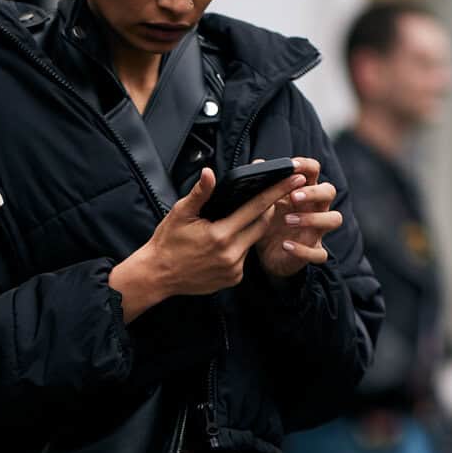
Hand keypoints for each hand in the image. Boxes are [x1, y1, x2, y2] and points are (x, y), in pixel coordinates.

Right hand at [109, 168, 294, 321]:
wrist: (157, 276)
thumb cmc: (167, 242)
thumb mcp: (180, 214)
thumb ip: (199, 194)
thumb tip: (210, 173)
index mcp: (220, 235)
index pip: (257, 208)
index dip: (277, 191)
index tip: (293, 179)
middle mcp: (231, 254)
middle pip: (262, 224)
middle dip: (267, 209)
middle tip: (268, 196)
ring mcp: (234, 270)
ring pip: (252, 241)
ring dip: (249, 229)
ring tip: (231, 224)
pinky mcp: (233, 279)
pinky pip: (244, 257)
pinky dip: (239, 247)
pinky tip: (223, 245)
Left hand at [255, 156, 341, 279]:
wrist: (266, 254)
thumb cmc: (269, 222)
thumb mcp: (262, 203)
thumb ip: (263, 185)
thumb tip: (258, 164)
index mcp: (304, 191)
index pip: (314, 171)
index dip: (306, 166)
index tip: (292, 165)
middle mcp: (316, 208)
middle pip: (329, 191)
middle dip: (313, 192)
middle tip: (293, 196)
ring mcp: (317, 230)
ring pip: (333, 219)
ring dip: (313, 218)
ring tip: (288, 220)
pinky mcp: (313, 251)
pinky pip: (319, 253)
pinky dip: (303, 250)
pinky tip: (285, 246)